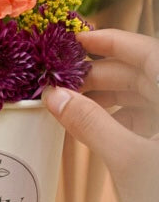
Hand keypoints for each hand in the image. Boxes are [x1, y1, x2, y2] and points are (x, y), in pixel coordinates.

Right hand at [44, 28, 158, 201]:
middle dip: (100, 75)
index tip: (75, 39)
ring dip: (107, 99)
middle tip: (58, 80)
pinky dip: (119, 122)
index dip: (111, 41)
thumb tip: (54, 95)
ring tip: (69, 104)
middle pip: (142, 75)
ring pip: (143, 100)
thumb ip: (89, 122)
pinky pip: (146, 125)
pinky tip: (91, 130)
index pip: (147, 52)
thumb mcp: (126, 162)